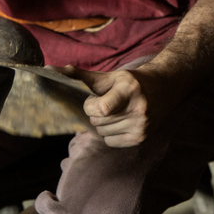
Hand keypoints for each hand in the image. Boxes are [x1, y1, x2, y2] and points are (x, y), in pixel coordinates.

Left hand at [58, 65, 173, 147]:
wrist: (164, 88)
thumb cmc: (130, 81)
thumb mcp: (109, 75)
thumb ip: (79, 76)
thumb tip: (49, 70)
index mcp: (129, 89)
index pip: (102, 109)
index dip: (90, 106)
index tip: (92, 100)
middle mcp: (138, 109)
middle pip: (97, 121)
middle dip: (94, 113)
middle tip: (105, 103)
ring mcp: (141, 126)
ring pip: (102, 132)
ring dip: (102, 123)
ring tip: (114, 111)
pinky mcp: (141, 138)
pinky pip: (110, 142)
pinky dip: (109, 133)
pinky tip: (120, 121)